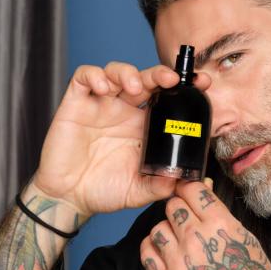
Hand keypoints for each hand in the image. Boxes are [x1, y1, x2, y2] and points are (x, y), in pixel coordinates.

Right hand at [31, 61, 210, 219]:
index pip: (166, 98)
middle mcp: (124, 112)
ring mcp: (100, 105)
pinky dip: (95, 75)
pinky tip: (103, 89)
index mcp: (143, 127)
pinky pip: (84, 77)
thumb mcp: (139, 191)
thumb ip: (160, 186)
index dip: (183, 88)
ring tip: (134, 88)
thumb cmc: (103, 191)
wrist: (69, 198)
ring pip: (116, 72)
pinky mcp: (76, 104)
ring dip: (128, 72)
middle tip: (171, 79)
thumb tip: (181, 180)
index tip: (201, 84)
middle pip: (145, 79)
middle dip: (160, 73)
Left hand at [140, 179, 270, 269]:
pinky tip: (165, 251)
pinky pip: (146, 252)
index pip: (191, 190)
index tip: (189, 194)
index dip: (189, 189)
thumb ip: (218, 211)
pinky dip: (153, 247)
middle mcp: (196, 241)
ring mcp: (179, 262)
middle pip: (172, 206)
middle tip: (186, 220)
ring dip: (166, 230)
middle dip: (179, 209)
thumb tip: (201, 187)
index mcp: (219, 225)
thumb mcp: (243, 235)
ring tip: (178, 239)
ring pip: (157, 227)